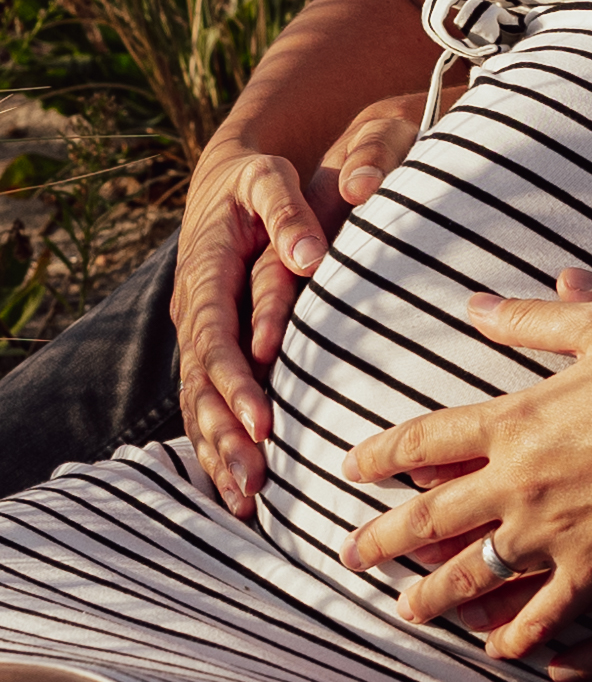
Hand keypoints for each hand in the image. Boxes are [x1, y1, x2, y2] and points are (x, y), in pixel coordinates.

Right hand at [173, 145, 333, 514]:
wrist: (230, 182)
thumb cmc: (259, 181)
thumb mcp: (270, 180)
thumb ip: (288, 214)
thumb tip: (308, 258)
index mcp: (204, 274)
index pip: (216, 339)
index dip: (235, 384)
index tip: (263, 424)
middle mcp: (193, 312)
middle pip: (201, 385)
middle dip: (225, 436)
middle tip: (256, 481)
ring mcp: (198, 334)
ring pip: (198, 403)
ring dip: (219, 453)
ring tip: (246, 501)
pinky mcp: (210, 349)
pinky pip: (205, 404)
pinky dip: (217, 445)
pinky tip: (238, 489)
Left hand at [336, 289, 591, 659]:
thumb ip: (536, 317)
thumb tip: (476, 303)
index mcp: (517, 417)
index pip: (423, 440)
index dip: (380, 456)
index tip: (351, 469)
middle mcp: (521, 482)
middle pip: (429, 519)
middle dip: (381, 540)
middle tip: (348, 557)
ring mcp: (557, 534)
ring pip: (473, 577)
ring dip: (432, 596)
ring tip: (407, 611)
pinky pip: (543, 617)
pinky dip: (517, 637)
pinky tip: (499, 649)